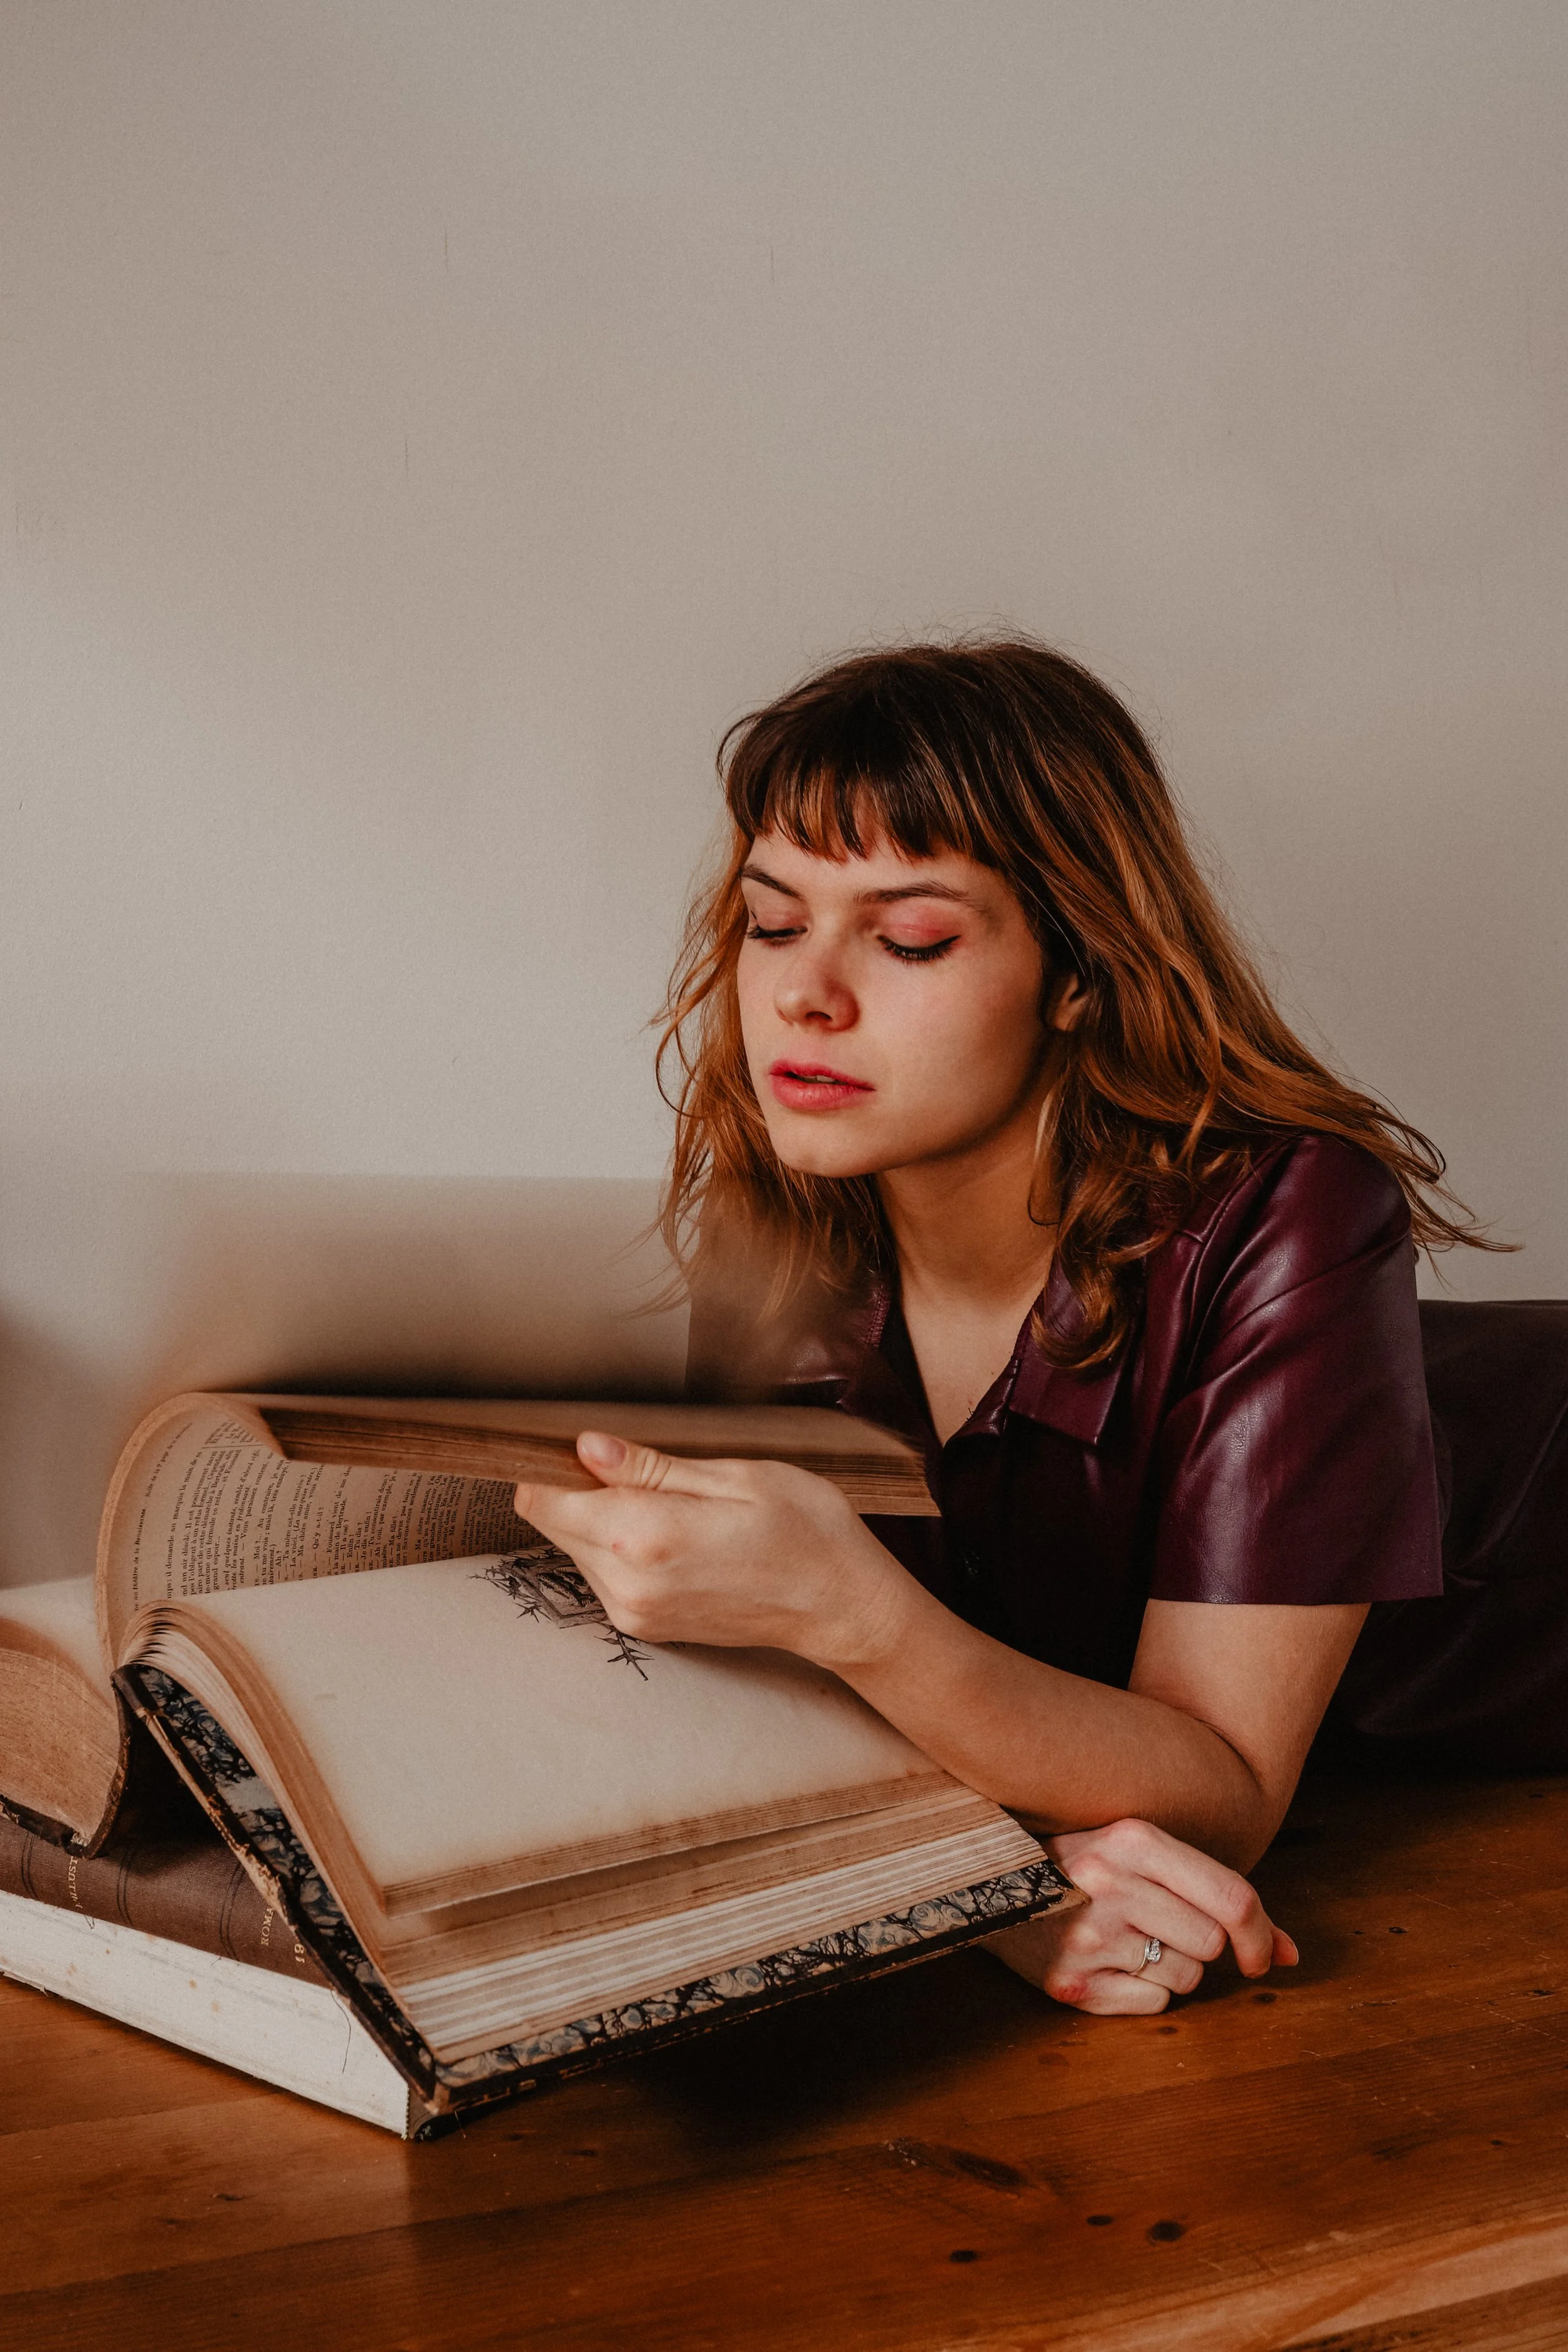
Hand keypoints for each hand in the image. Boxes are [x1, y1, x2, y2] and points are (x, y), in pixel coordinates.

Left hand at [514, 1432, 910, 1665]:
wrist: (843, 1607)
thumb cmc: (805, 1530)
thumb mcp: (736, 1476)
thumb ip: (651, 1467)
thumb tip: (586, 1446)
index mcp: (644, 1535)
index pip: (543, 1496)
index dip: (549, 1461)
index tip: (579, 1440)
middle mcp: (626, 1583)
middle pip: (551, 1521)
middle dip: (575, 1486)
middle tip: (633, 1462)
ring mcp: (633, 1612)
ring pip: (574, 1547)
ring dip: (599, 1517)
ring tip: (666, 1499)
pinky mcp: (644, 1626)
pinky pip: (602, 1574)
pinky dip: (619, 1546)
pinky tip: (672, 1532)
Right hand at [985, 1816, 1297, 2014]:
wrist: (988, 1882)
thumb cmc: (1085, 1866)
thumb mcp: (1145, 1856)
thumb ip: (1220, 1894)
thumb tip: (1291, 1956)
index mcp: (1132, 1838)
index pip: (1232, 1897)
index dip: (1260, 1934)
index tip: (1259, 1955)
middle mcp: (1109, 1883)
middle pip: (1212, 1943)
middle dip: (1201, 1945)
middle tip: (1162, 1927)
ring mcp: (1086, 1935)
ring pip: (1185, 1978)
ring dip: (1170, 1967)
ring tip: (1126, 1939)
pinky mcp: (1068, 1982)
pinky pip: (1150, 2003)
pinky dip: (1140, 1991)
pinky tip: (1106, 1962)